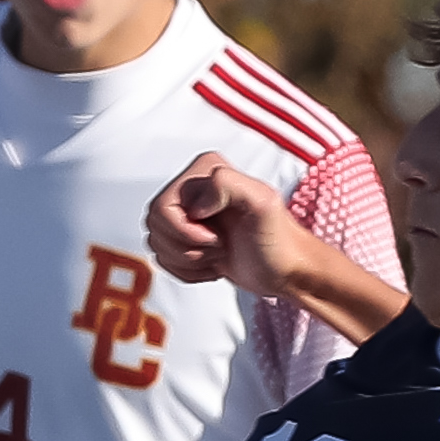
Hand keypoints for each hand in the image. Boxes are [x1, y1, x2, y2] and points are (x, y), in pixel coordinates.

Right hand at [146, 152, 303, 292]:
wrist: (284, 270)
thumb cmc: (278, 240)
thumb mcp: (262, 203)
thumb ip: (228, 184)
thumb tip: (194, 204)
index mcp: (206, 170)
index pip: (162, 207)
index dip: (185, 231)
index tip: (218, 237)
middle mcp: (194, 186)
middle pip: (155, 225)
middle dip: (186, 247)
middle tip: (219, 247)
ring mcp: (188, 212)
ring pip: (156, 242)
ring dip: (187, 260)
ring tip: (218, 255)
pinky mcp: (186, 236)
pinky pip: (162, 257)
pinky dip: (186, 271)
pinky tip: (213, 265)